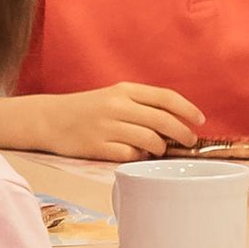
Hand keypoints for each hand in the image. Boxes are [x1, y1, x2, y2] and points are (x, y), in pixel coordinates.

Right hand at [35, 83, 205, 161]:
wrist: (48, 119)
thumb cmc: (85, 109)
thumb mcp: (112, 97)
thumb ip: (141, 105)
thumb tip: (175, 123)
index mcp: (123, 90)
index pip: (166, 97)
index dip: (188, 109)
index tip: (200, 120)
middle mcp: (117, 106)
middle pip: (163, 121)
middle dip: (182, 134)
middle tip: (188, 142)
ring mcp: (106, 127)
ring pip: (150, 140)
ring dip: (160, 149)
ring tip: (158, 151)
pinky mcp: (97, 146)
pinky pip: (130, 155)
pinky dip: (138, 157)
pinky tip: (136, 155)